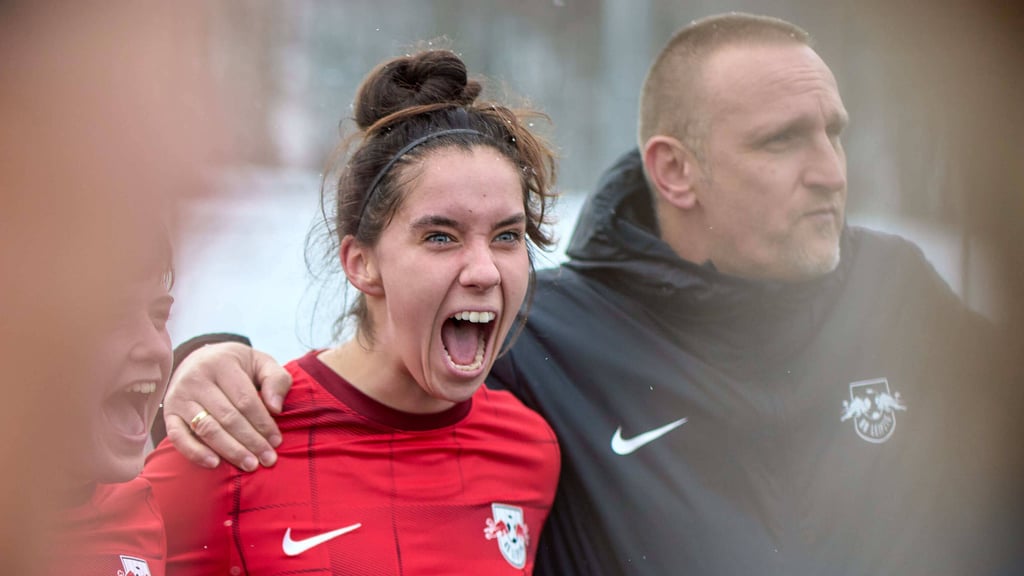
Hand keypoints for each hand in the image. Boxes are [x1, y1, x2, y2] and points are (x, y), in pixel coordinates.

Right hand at [162, 342, 290, 470]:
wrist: (199, 360)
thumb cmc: (237, 366)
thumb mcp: (260, 363)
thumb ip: (276, 380)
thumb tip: (275, 408)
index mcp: (222, 363)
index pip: (245, 399)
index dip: (263, 423)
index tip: (277, 441)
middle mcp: (196, 378)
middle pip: (228, 417)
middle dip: (251, 441)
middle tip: (268, 459)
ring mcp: (179, 397)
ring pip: (207, 429)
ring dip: (230, 450)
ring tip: (250, 465)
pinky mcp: (168, 413)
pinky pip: (178, 437)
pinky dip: (195, 452)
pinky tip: (215, 464)